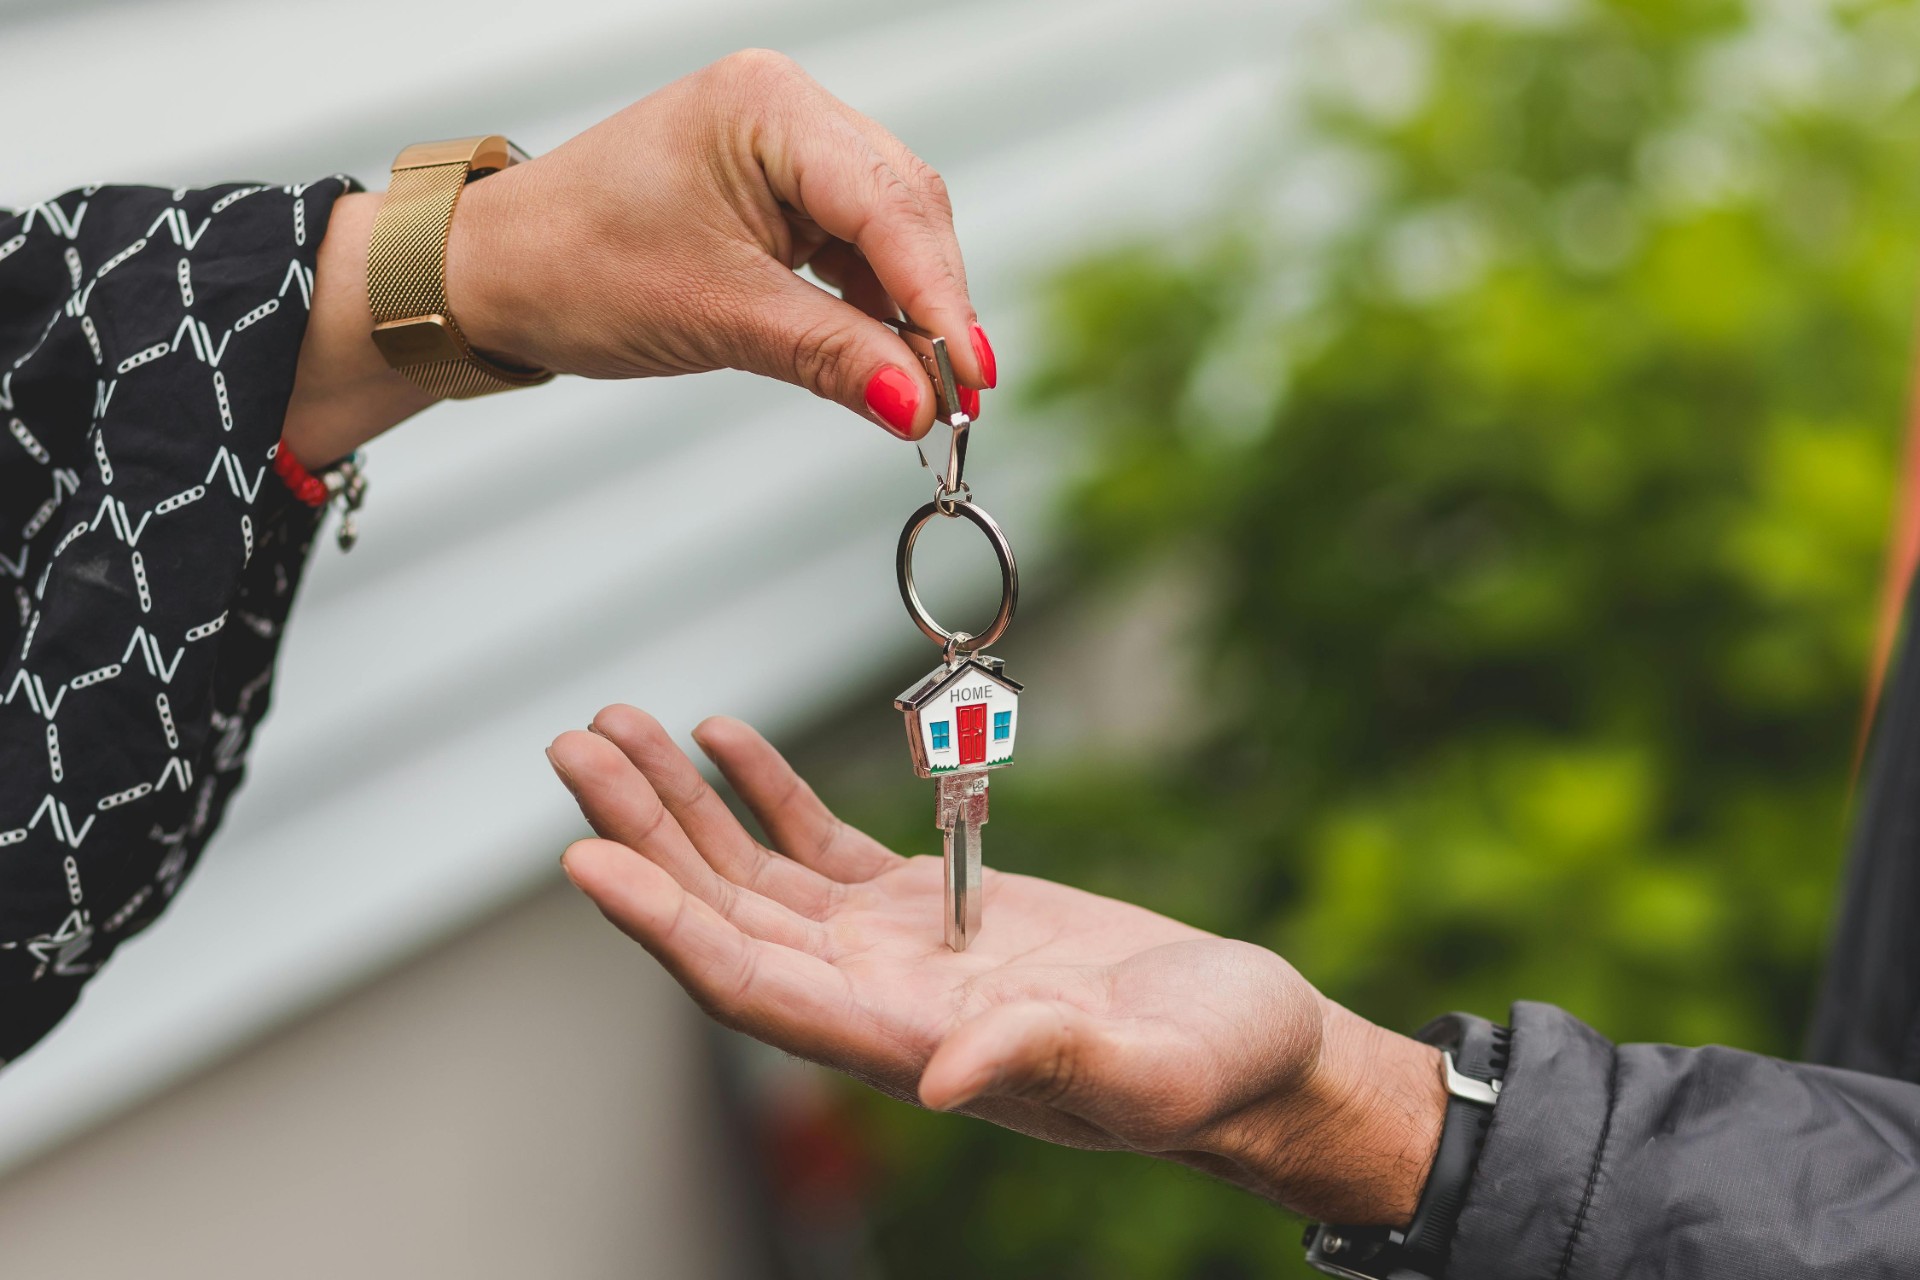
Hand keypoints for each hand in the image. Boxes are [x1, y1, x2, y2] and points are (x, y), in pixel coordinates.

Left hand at [286, 49, 990, 463]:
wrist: (497, 274)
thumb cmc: (574, 267)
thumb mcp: (714, 316)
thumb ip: (830, 357)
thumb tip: (920, 406)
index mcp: (766, 107)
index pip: (888, 204)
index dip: (940, 296)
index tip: (973, 376)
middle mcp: (788, 112)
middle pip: (906, 210)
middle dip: (935, 305)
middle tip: (958, 399)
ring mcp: (788, 151)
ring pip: (892, 233)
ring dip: (912, 313)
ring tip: (927, 394)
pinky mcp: (783, 195)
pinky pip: (857, 250)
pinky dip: (877, 309)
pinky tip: (887, 360)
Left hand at [547, 706, 1446, 1225]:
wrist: (1252, 1043)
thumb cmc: (1215, 1068)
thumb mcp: (1149, 1069)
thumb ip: (1047, 1063)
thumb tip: (940, 1078)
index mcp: (906, 1042)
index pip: (751, 988)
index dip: (665, 926)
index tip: (589, 856)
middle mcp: (874, 999)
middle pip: (724, 917)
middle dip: (644, 834)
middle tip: (574, 747)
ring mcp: (894, 950)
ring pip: (755, 874)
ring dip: (682, 804)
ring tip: (615, 726)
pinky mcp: (931, 906)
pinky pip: (820, 845)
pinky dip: (766, 792)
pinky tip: (724, 738)